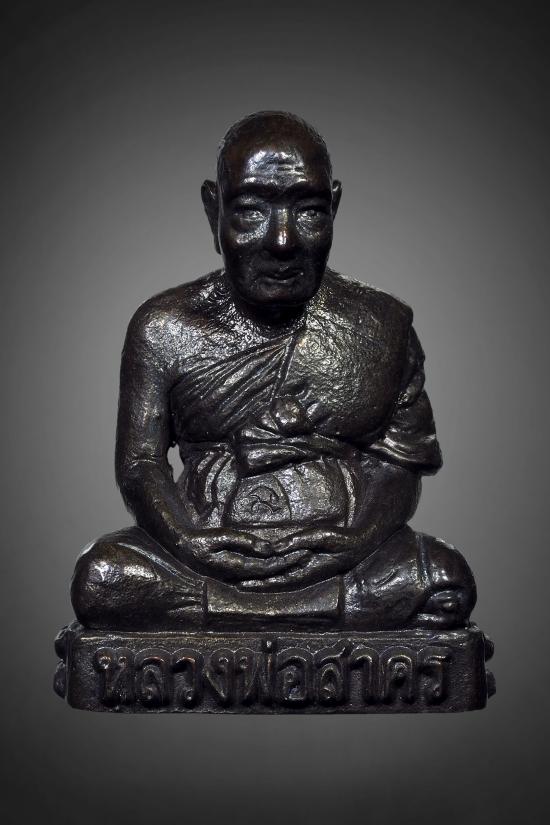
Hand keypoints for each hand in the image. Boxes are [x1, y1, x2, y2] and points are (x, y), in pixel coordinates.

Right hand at [177, 528, 308, 582]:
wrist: (182, 549)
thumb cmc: (200, 540)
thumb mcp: (220, 537)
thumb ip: (244, 542)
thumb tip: (269, 548)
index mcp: (235, 568)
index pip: (268, 566)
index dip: (286, 560)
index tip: (302, 551)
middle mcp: (239, 576)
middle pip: (270, 572)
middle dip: (289, 564)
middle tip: (308, 554)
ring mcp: (237, 576)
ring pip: (267, 574)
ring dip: (284, 566)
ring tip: (302, 558)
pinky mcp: (236, 572)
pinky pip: (260, 572)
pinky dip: (274, 567)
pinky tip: (283, 561)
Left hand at [240, 527, 365, 590]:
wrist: (358, 545)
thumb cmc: (340, 540)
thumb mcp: (319, 536)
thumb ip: (297, 542)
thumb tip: (274, 548)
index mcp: (304, 571)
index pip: (276, 580)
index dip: (258, 583)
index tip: (242, 584)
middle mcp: (303, 575)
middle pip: (275, 583)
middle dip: (256, 584)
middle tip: (236, 585)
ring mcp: (305, 572)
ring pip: (280, 579)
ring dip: (264, 581)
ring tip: (246, 580)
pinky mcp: (308, 567)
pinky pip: (287, 573)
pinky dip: (274, 574)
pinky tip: (266, 572)